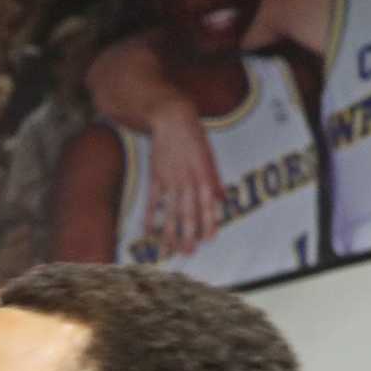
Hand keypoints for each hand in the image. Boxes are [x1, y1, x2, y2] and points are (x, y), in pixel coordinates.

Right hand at [145, 104, 222, 255]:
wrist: (172, 118)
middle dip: (189, 234)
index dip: (209, 222)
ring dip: (171, 232)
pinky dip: (151, 218)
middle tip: (189, 252)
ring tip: (171, 249)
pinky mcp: (156, 176)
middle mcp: (188, 179)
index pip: (208, 204)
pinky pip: (154, 201)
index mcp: (204, 174)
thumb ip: (214, 180)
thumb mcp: (209, 156)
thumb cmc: (194, 136)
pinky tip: (149, 233)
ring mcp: (170, 179)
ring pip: (171, 211)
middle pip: (188, 212)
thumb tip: (221, 200)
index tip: (209, 239)